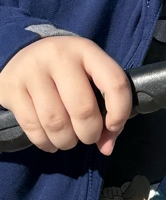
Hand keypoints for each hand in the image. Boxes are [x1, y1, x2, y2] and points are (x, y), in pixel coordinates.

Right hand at [0, 37, 131, 154]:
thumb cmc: (67, 71)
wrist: (24, 53)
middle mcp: (59, 57)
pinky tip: (51, 142)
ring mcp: (32, 71)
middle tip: (88, 137)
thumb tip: (107, 148)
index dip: (119, 112)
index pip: (114, 83)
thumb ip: (106, 108)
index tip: (113, 126)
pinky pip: (32, 127)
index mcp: (87, 51)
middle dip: (90, 133)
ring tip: (69, 140)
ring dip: (66, 141)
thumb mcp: (90, 76)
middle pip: (83, 108)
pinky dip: (45, 142)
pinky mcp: (11, 87)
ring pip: (56, 122)